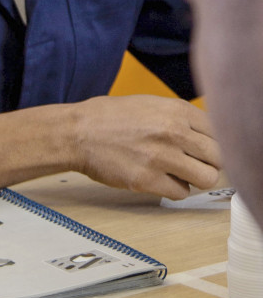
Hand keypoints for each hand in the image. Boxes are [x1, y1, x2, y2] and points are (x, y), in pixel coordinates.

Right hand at [71, 94, 220, 198]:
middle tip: (194, 164)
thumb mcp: (151, 104)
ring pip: (206, 178)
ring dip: (196, 179)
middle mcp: (173, 132)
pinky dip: (176, 190)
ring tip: (180, 174)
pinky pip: (181, 193)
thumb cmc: (110, 118)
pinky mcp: (147, 180)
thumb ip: (180, 118)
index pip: (219, 132)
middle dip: (208, 163)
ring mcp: (161, 157)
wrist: (77, 132)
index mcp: (177, 110)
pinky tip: (162, 181)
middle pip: (218, 157)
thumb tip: (207, 136)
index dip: (213, 144)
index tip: (204, 151)